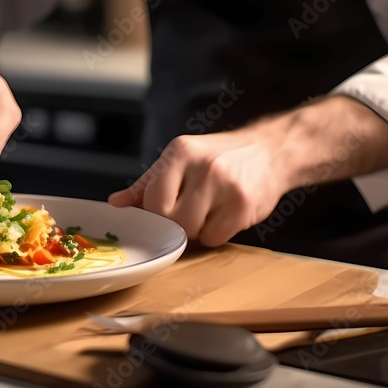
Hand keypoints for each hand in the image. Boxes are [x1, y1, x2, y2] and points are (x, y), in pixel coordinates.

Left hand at [107, 95, 387, 246]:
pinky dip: (218, 234)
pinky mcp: (245, 204)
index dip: (156, 214)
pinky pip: (217, 237)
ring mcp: (226, 185)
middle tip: (191, 214)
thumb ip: (148, 184)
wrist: (271, 151)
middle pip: (173, 219)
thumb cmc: (220, 157)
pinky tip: (227, 215)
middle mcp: (203, 165)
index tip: (165, 214)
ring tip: (210, 212)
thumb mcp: (181, 161)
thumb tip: (116, 203)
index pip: (153, 200)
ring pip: (194, 231)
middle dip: (178, 224)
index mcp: (181, 152)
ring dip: (199, 230)